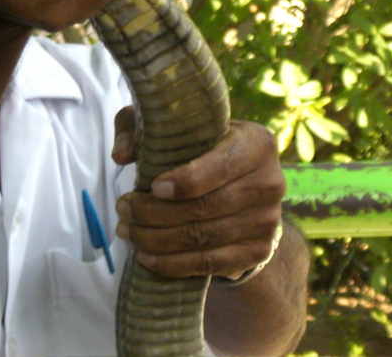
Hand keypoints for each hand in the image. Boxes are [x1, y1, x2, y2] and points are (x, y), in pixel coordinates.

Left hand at [113, 106, 285, 279]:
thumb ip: (141, 129)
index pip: (221, 167)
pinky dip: (173, 264)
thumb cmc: (203, 146)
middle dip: (155, 213)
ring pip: (204, 238)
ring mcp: (267, 221)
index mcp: (257, 144)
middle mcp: (271, 183)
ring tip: (128, 231)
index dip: (184, 181)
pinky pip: (210, 264)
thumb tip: (121, 155)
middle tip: (123, 209)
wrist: (244, 181)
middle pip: (206, 208)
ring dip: (157, 239)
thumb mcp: (175, 126)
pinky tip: (147, 256)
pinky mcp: (258, 251)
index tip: (152, 186)